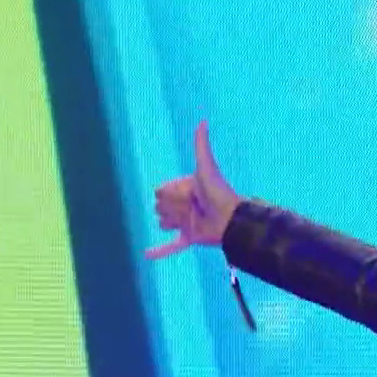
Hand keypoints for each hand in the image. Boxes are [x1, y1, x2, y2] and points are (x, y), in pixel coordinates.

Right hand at [145, 120, 240, 259]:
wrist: (231, 219)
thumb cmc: (218, 192)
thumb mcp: (206, 168)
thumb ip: (202, 146)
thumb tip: (203, 120)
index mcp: (183, 188)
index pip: (160, 190)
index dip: (171, 192)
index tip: (189, 193)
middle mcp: (182, 205)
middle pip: (160, 206)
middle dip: (172, 206)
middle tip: (193, 207)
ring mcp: (185, 222)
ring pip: (162, 222)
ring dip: (171, 221)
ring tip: (189, 219)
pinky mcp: (189, 238)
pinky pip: (171, 246)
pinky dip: (159, 251)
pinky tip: (145, 255)